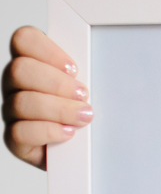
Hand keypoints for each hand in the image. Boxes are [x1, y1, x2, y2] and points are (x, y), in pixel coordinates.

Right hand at [2, 26, 91, 169]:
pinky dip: (48, 131)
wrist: (85, 154)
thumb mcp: (93, 91)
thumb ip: (89, 75)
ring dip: (59, 109)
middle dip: (56, 83)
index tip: (74, 68)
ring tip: (84, 116)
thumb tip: (112, 67)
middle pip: (20, 70)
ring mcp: (14, 113)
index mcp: (34, 65)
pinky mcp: (16, 140)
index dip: (47, 50)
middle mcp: (17, 86)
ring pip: (22, 102)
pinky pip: (20, 132)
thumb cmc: (88, 117)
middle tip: (83, 95)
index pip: (24, 40)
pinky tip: (68, 133)